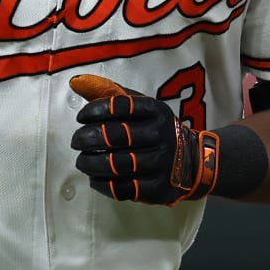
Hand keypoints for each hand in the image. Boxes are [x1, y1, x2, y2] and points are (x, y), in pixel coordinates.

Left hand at [67, 74, 214, 204]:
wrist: (192, 161)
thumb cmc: (156, 130)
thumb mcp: (141, 107)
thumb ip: (109, 93)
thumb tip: (77, 82)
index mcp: (155, 110)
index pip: (119, 106)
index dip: (94, 111)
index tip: (81, 118)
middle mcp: (160, 134)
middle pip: (115, 136)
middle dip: (87, 138)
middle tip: (76, 141)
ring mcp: (161, 162)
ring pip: (116, 164)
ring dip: (91, 163)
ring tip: (82, 160)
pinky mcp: (157, 186)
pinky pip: (123, 187)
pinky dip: (102, 183)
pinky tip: (94, 178)